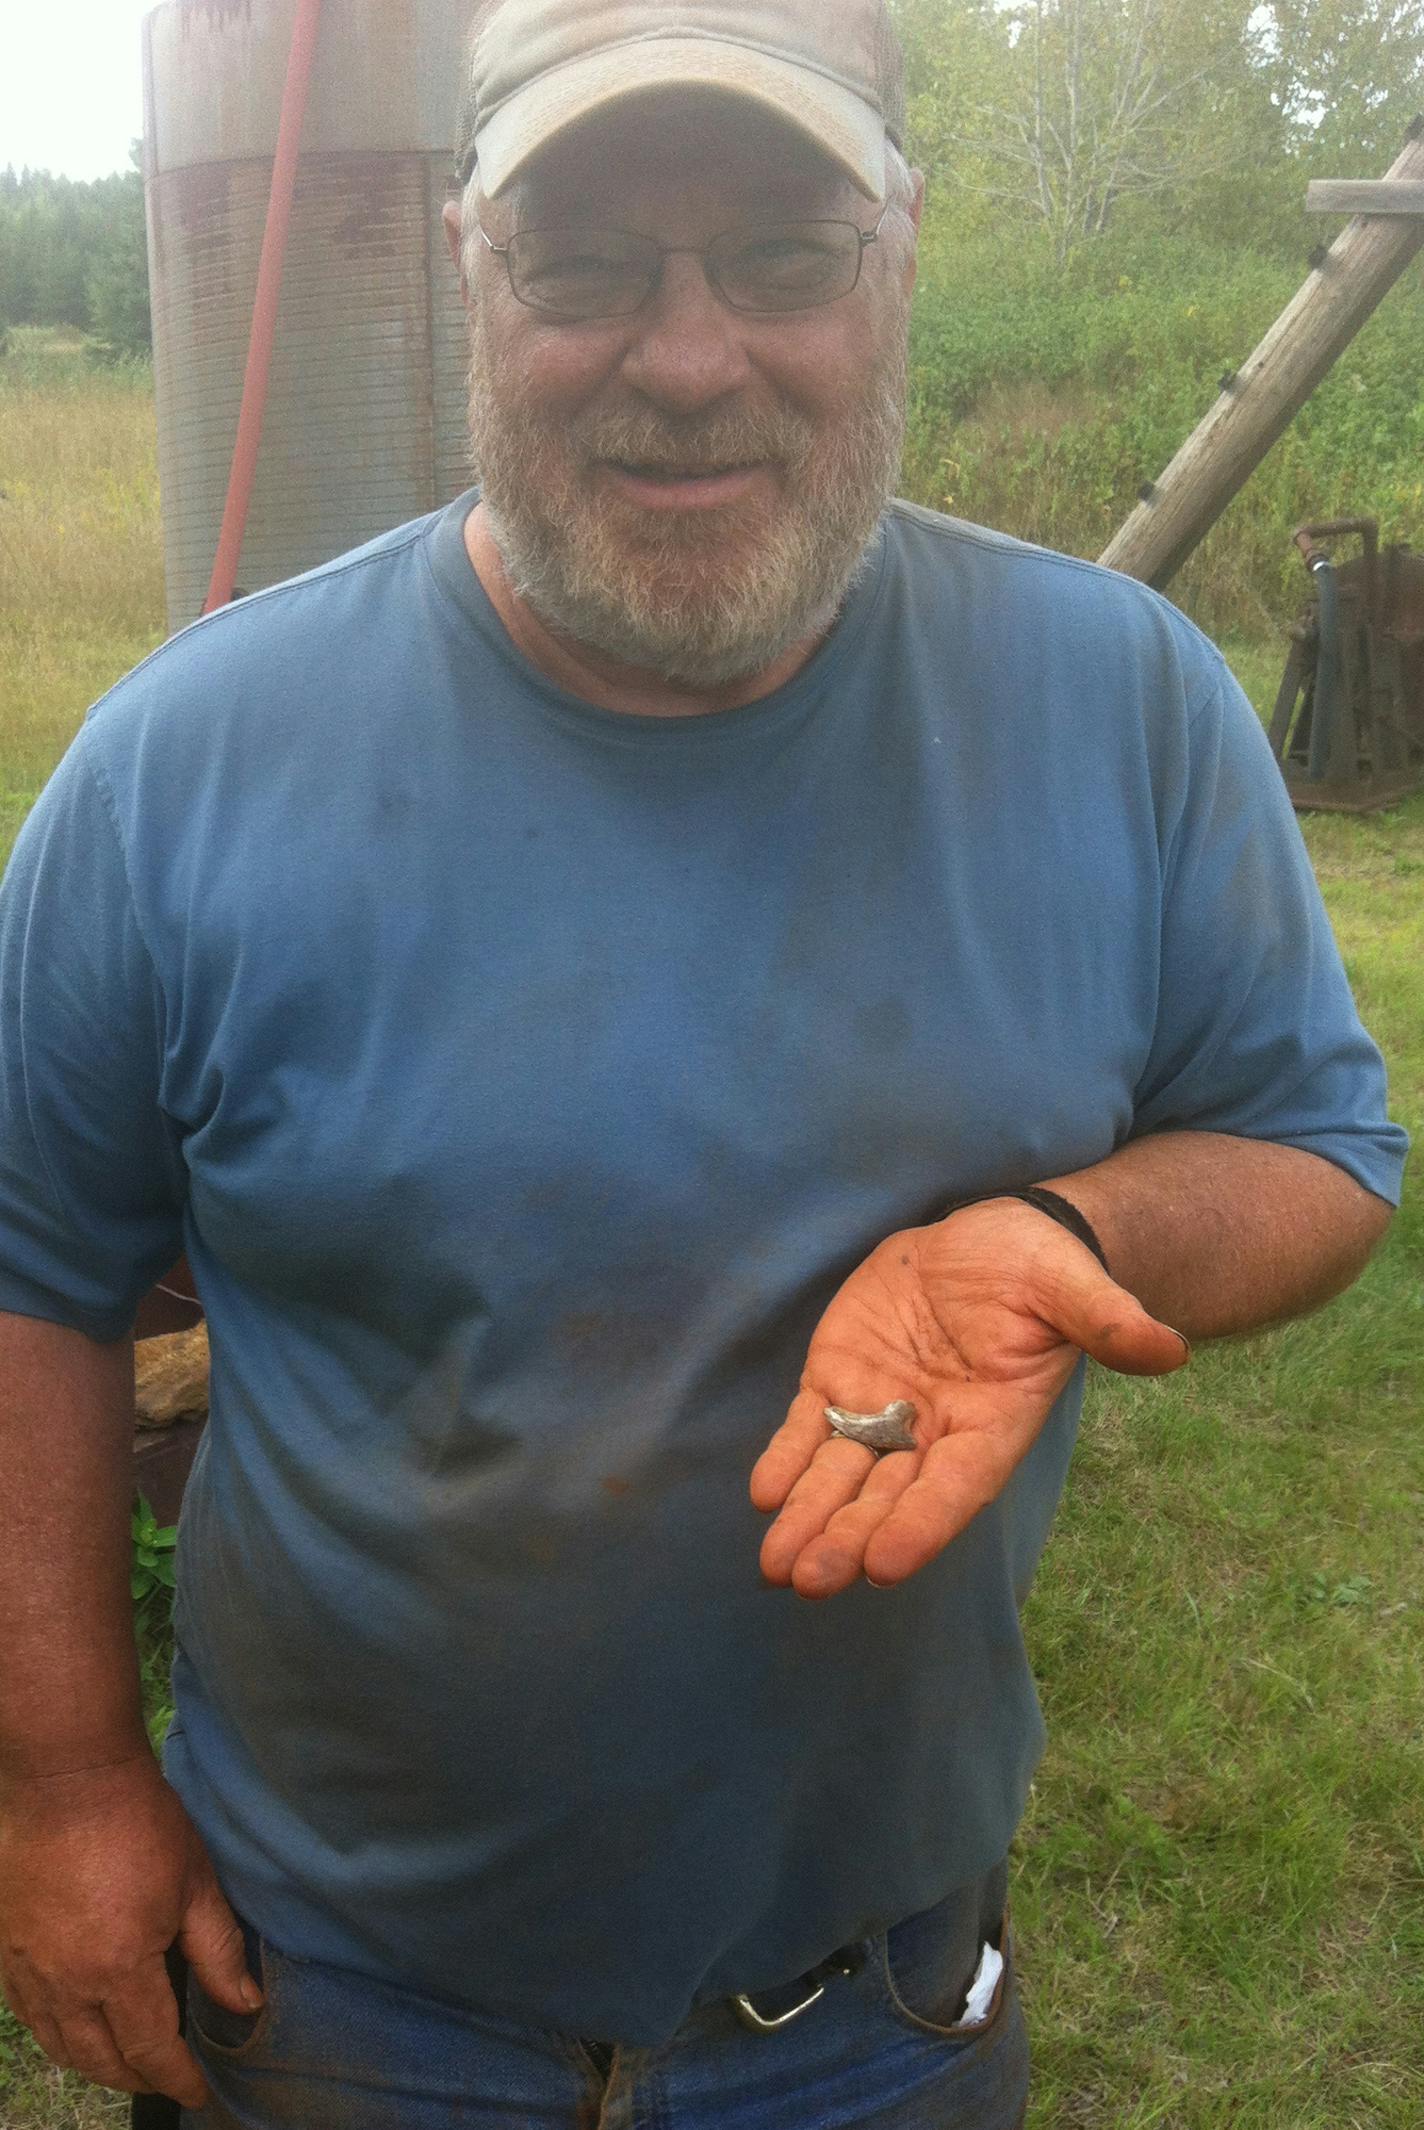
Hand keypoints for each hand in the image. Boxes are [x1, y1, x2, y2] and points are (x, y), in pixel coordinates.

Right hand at [0, 1753, 260, 2104]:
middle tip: (165, 2076)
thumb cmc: (139, 1823)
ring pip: (59, 2045)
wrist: (68, 1779)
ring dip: (94, 2062)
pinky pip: (28, 2015)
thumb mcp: (195, 1884)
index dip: (177, 2077)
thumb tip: (246, 2004)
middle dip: (137, 2077)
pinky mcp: (6, 1951)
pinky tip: (75, 2027)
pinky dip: (56, 2034)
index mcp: (119, 1970)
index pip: (151, 2049)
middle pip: (100, 2059)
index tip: (197, 2092)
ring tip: (125, 2062)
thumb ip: (219, 1952)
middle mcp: (66, 1983)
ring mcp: (27, 1970)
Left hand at [751, 1199, 1189, 1599]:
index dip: (922, 1524)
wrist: (991, 1240)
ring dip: (808, 1518)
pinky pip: (809, 1426)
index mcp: (994, 1424)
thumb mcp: (1076, 1289)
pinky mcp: (841, 1376)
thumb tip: (1170, 1349)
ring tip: (776, 1566)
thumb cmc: (1041, 1270)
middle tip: (809, 1581)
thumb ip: (1110, 1322)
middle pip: (888, 1496)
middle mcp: (934, 1432)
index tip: (885, 1567)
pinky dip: (786, 1460)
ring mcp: (884, 1408)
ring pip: (840, 1474)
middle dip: (848, 1538)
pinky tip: (764, 1494)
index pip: (956, 1485)